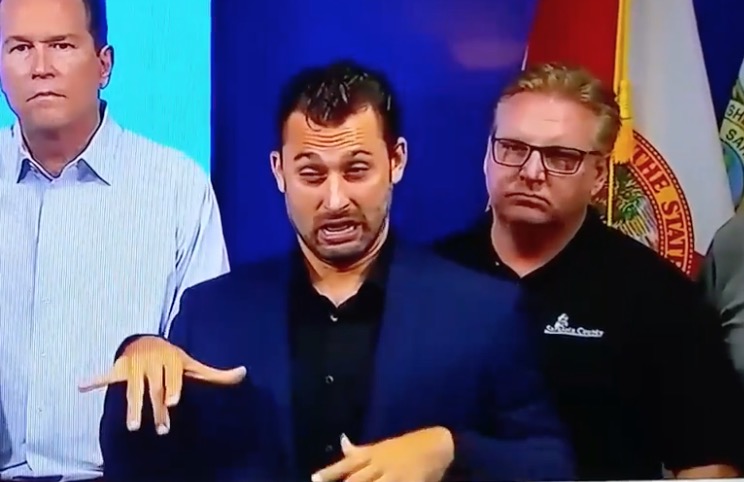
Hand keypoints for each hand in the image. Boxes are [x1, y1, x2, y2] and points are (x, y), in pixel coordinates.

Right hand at [78, 336, 245, 433]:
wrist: (148, 339)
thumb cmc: (174, 360)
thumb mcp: (194, 365)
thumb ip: (217, 374)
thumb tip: (244, 373)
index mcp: (172, 359)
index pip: (173, 376)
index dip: (173, 387)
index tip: (173, 402)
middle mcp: (153, 361)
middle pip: (154, 389)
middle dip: (157, 410)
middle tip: (160, 430)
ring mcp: (134, 365)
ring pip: (132, 388)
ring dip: (131, 407)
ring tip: (131, 426)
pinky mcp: (118, 368)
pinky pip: (105, 373)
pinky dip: (93, 379)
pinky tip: (80, 385)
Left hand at [312, 427, 453, 481]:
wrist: (436, 445)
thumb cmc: (405, 447)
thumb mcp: (380, 447)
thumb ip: (359, 451)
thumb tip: (341, 442)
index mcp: (371, 455)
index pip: (346, 465)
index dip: (329, 473)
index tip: (314, 479)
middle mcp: (380, 465)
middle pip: (357, 480)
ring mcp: (395, 475)